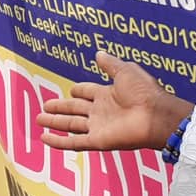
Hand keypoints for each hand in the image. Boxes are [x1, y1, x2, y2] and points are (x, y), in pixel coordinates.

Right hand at [38, 52, 192, 151]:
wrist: (156, 115)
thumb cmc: (145, 92)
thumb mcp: (126, 71)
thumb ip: (110, 64)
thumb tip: (99, 53)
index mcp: (107, 95)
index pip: (86, 93)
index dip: (78, 91)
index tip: (71, 91)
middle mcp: (101, 111)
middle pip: (74, 109)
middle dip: (59, 107)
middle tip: (45, 106)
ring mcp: (98, 127)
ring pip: (70, 124)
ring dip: (54, 122)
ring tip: (39, 119)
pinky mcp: (98, 140)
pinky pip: (74, 142)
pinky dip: (58, 142)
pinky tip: (45, 139)